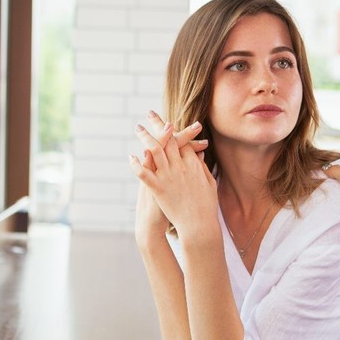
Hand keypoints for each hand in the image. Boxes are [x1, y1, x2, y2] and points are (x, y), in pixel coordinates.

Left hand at [133, 111, 207, 246]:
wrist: (199, 225)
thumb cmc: (206, 206)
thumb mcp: (209, 183)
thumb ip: (202, 167)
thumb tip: (199, 153)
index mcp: (193, 164)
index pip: (182, 141)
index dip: (175, 129)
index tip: (168, 121)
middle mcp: (180, 167)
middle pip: (168, 140)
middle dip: (158, 125)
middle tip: (150, 114)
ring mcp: (169, 177)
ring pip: (155, 150)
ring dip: (145, 137)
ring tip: (138, 128)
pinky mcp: (159, 189)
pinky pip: (145, 173)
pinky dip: (137, 164)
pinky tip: (130, 157)